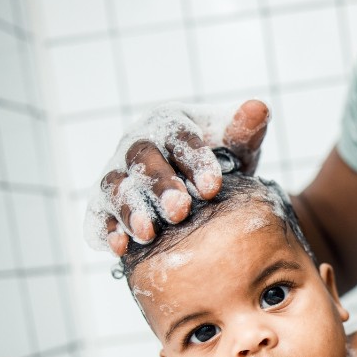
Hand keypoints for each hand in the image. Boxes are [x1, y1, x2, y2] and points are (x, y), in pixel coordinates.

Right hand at [85, 99, 270, 254]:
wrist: (201, 188)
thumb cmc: (220, 159)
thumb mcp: (236, 144)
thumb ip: (245, 130)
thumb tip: (259, 108)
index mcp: (169, 123)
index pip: (179, 136)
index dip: (194, 161)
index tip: (212, 187)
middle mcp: (138, 145)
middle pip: (142, 159)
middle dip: (160, 186)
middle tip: (180, 210)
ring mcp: (117, 174)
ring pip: (115, 187)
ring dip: (129, 209)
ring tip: (147, 232)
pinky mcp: (104, 205)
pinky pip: (97, 216)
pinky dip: (105, 230)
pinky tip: (118, 248)